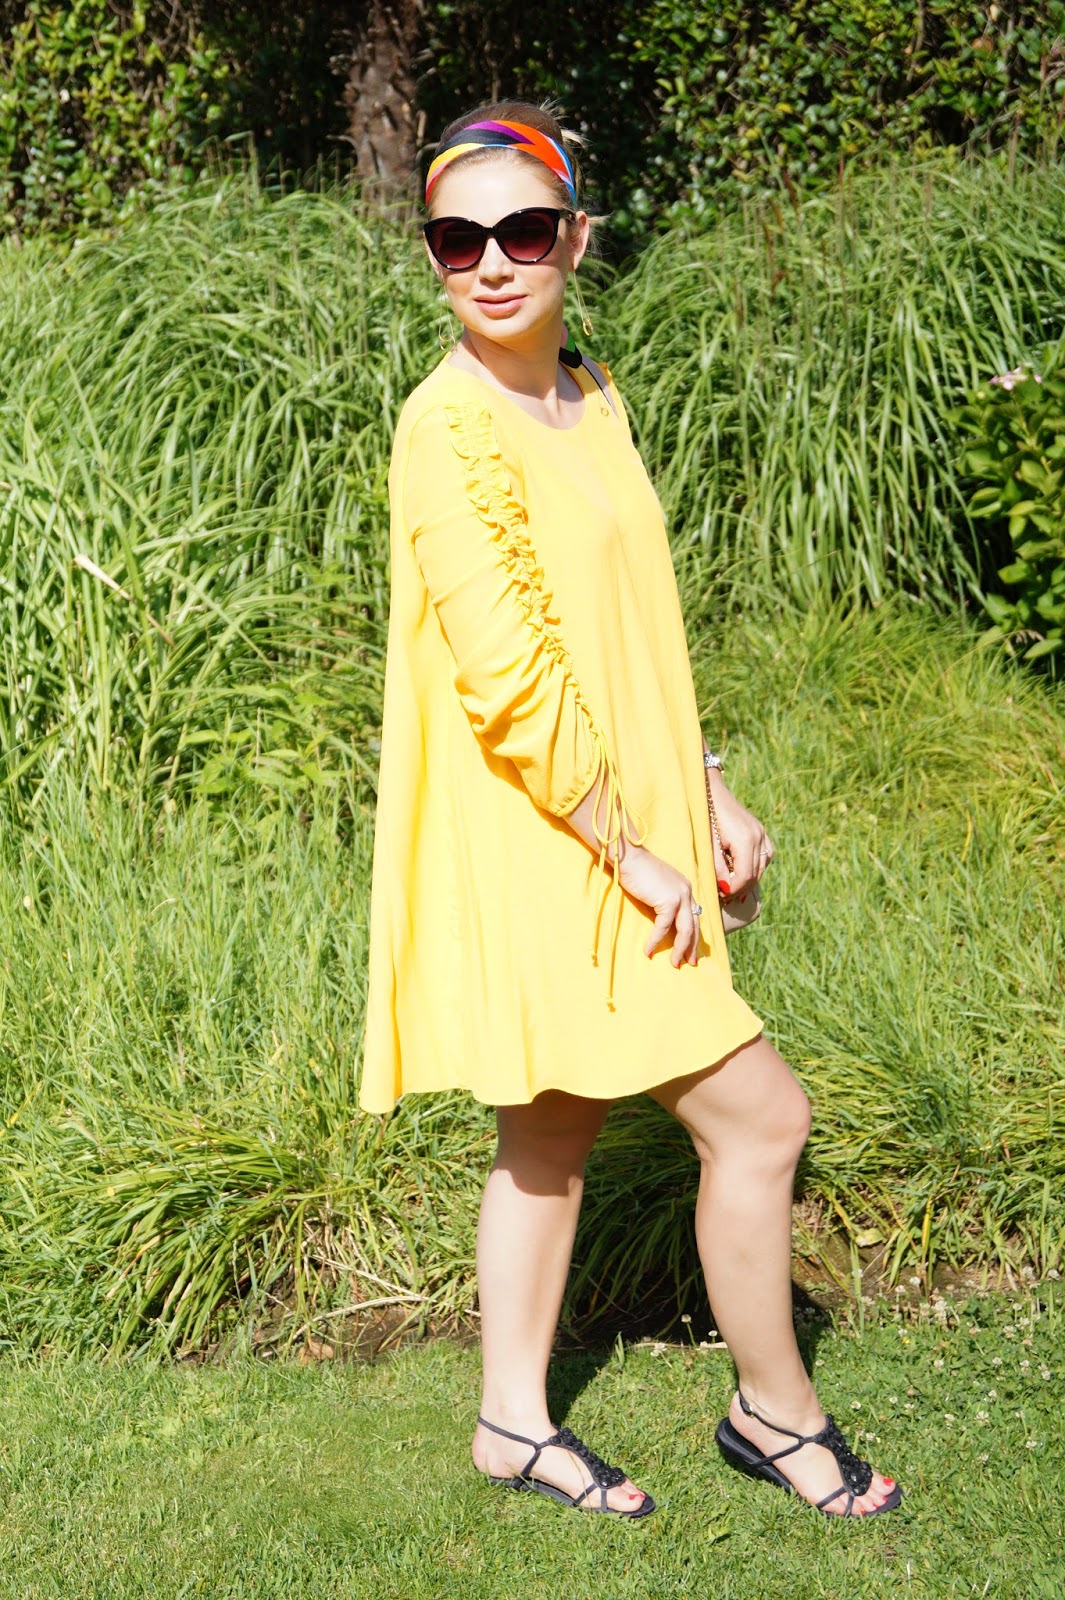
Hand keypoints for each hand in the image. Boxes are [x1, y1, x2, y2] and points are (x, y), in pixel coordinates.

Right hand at [617, 845, 700, 965]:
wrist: (629, 857)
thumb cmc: (636, 870)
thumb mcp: (656, 886)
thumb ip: (663, 899)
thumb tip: (662, 919)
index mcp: (685, 888)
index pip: (694, 916)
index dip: (693, 934)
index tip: (691, 950)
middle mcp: (687, 891)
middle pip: (694, 925)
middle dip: (692, 947)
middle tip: (689, 963)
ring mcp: (680, 896)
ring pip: (685, 930)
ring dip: (680, 949)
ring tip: (675, 964)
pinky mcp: (668, 900)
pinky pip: (663, 927)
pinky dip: (656, 941)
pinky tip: (649, 951)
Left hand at [706, 770, 773, 895]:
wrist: (710, 790)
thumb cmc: (705, 815)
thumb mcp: (708, 843)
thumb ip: (718, 867)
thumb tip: (725, 888)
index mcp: (745, 840)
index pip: (744, 876)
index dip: (733, 890)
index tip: (720, 897)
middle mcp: (758, 836)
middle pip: (755, 874)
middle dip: (740, 889)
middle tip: (725, 898)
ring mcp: (762, 833)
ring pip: (762, 866)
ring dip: (749, 880)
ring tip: (733, 890)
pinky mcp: (760, 830)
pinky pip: (765, 855)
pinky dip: (756, 867)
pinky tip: (744, 873)